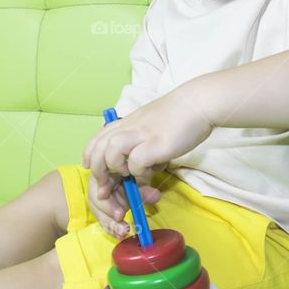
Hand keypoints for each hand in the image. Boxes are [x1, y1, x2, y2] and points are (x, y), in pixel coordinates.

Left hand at [82, 84, 214, 192]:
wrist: (198, 102)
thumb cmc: (178, 116)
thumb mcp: (151, 126)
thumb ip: (142, 144)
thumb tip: (141, 170)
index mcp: (127, 122)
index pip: (97, 138)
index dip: (90, 155)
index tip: (90, 167)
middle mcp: (129, 127)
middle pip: (98, 148)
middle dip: (97, 171)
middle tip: (105, 186)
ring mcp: (141, 135)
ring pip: (111, 152)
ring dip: (115, 167)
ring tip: (128, 174)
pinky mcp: (155, 144)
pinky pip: (136, 163)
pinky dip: (139, 172)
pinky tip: (151, 171)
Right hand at [87, 171, 160, 238]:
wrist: (125, 185)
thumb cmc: (129, 181)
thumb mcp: (136, 184)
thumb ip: (144, 190)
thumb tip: (156, 196)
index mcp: (104, 174)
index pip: (99, 181)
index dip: (105, 192)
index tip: (114, 204)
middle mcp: (96, 187)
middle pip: (96, 200)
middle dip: (109, 211)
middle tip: (121, 218)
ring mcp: (97, 201)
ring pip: (98, 212)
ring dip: (110, 224)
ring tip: (123, 232)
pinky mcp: (99, 212)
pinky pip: (102, 221)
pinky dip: (111, 229)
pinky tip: (119, 236)